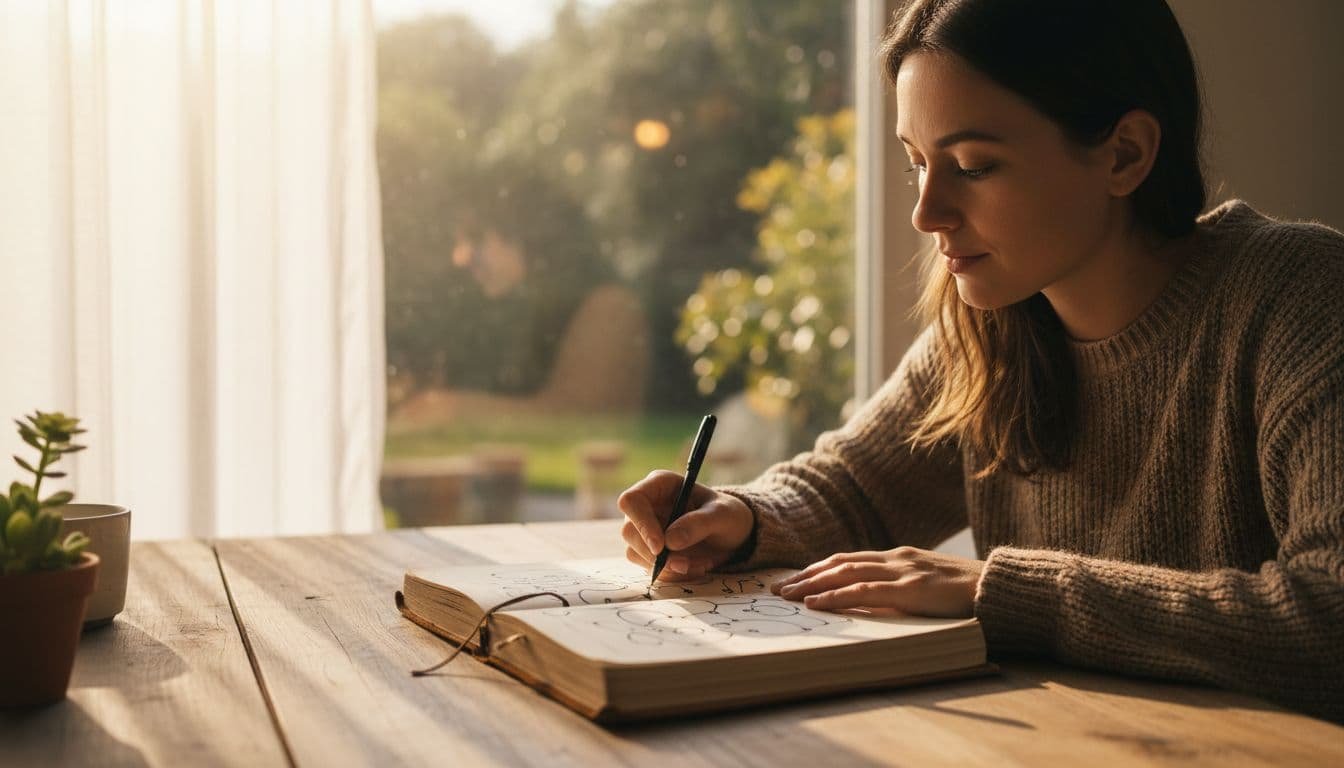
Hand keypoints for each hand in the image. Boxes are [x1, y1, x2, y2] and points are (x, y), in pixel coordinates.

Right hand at [618, 470, 753, 580]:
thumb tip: (670, 541)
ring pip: (635, 552)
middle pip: (629, 531)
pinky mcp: (649, 550)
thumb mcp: (723, 515)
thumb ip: (699, 523)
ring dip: (666, 567)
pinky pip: (649, 568)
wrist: (731, 535)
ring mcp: (645, 529)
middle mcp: (647, 505)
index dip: (641, 523)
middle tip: (684, 565)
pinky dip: (671, 574)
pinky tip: (694, 567)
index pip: (632, 500)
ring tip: (698, 565)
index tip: (661, 547)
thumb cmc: (727, 515)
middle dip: (655, 554)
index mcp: (660, 485)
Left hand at [771, 547, 983, 617]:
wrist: (1000, 587)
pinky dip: (836, 596)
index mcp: (898, 556)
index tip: (794, 580)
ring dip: (811, 584)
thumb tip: (869, 604)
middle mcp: (895, 558)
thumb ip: (900, 588)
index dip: (818, 569)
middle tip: (778, 588)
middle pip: (839, 563)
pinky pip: (865, 592)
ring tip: (788, 596)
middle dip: (805, 575)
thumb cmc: (967, 594)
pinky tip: (816, 603)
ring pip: (845, 573)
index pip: (848, 559)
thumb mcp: (928, 585)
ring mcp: (903, 571)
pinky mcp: (911, 589)